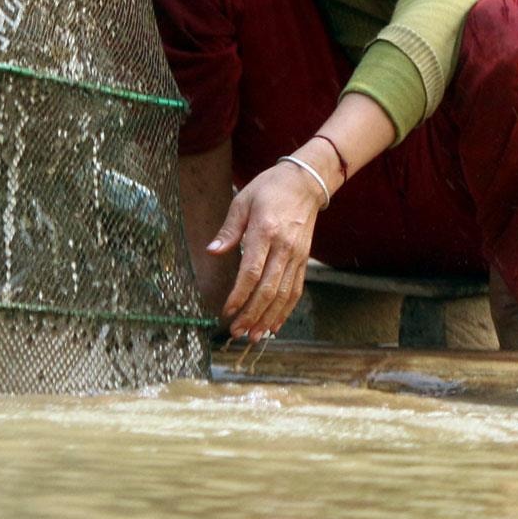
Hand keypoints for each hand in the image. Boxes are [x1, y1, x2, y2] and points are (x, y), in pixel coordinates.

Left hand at [209, 161, 326, 339]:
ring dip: (268, 318)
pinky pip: (296, 290)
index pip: (251, 272)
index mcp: (265, 231)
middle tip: (237, 332)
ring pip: (284, 295)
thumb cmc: (270, 189)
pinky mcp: (304, 260)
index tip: (227, 311)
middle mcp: (284, 247)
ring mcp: (297, 256)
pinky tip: (274, 325)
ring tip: (254, 336)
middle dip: (252, 314)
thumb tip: (211, 251)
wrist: (306, 182)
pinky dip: (286, 310)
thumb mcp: (243, 201)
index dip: (239, 295)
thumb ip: (228, 230)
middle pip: (268, 289)